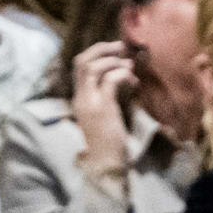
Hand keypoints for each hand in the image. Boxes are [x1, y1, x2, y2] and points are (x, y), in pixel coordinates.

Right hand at [67, 40, 135, 184]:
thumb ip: (106, 97)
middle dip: (102, 49)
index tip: (115, 52)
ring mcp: (90, 102)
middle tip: (121, 47)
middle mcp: (81, 98)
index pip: (79, 67)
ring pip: (93, 67)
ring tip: (129, 65)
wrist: (105, 165)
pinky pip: (111, 80)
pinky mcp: (103, 108)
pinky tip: (133, 81)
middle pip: (82, 61)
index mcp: (79, 99)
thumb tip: (121, 77)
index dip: (96, 53)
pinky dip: (123, 74)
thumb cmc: (107, 144)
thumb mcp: (104, 117)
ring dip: (113, 60)